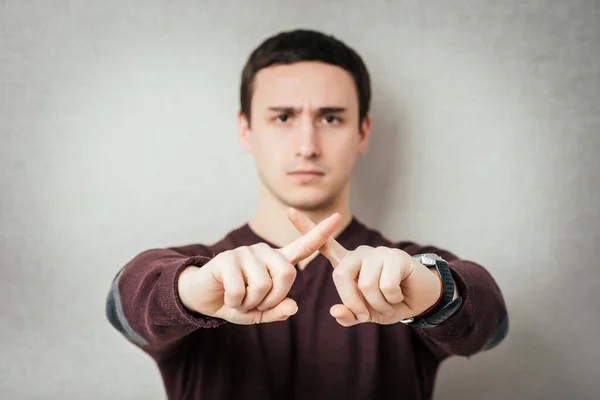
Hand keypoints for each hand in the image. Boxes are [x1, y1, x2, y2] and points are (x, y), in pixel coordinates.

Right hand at [178, 212, 341, 324]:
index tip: (338, 218)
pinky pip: (241, 290)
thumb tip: (293, 307)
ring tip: (240, 300)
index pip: (303, 246)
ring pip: (263, 284)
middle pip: (287, 274)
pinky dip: (235, 303)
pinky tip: (228, 298)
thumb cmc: (235, 301)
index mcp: (276, 262)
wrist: (201, 296)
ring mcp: (245, 252)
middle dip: (274, 298)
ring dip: (251, 303)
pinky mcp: (227, 259)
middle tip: (257, 304)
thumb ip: (277, 311)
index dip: (320, 234)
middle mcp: (263, 252)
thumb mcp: (258, 312)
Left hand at [287, 208, 442, 326]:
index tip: (290, 211)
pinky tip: (400, 293)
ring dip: (379, 303)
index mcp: (349, 264)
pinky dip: (392, 298)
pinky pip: (385, 285)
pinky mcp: (395, 256)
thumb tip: (336, 311)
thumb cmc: (391, 303)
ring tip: (389, 301)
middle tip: (367, 313)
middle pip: (341, 275)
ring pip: (366, 285)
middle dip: (353, 301)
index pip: (325, 245)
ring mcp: (378, 253)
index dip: (307, 228)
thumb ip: (350, 314)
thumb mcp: (368, 314)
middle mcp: (360, 255)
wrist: (422, 300)